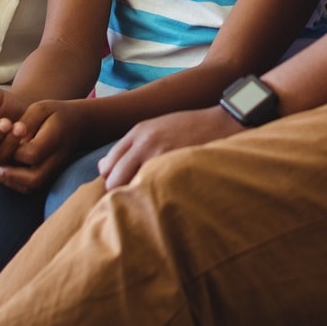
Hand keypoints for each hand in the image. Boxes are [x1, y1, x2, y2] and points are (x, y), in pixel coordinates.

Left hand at [0, 99, 94, 194]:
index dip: (12, 149)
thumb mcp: (41, 109)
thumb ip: (26, 122)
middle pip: (33, 178)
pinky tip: (1, 172)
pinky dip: (14, 184)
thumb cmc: (55, 114)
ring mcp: (54, 171)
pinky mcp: (49, 176)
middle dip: (9, 174)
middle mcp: (56, 160)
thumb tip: (12, 137)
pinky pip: (31, 188)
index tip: (2, 142)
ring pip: (31, 187)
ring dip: (9, 181)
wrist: (77, 126)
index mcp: (56, 140)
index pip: (31, 153)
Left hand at [97, 106, 242, 190]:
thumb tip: (104, 169)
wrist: (222, 122)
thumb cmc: (190, 128)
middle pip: (113, 180)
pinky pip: (152, 190)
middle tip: (133, 201)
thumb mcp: (156, 128)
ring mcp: (158, 156)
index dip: (112, 181)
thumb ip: (131, 146)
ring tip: (147, 203)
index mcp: (137, 133)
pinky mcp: (174, 167)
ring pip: (130, 189)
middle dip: (119, 193)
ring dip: (135, 198)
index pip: (107, 166)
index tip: (122, 190)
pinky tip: (161, 200)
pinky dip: (152, 198)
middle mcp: (143, 143)